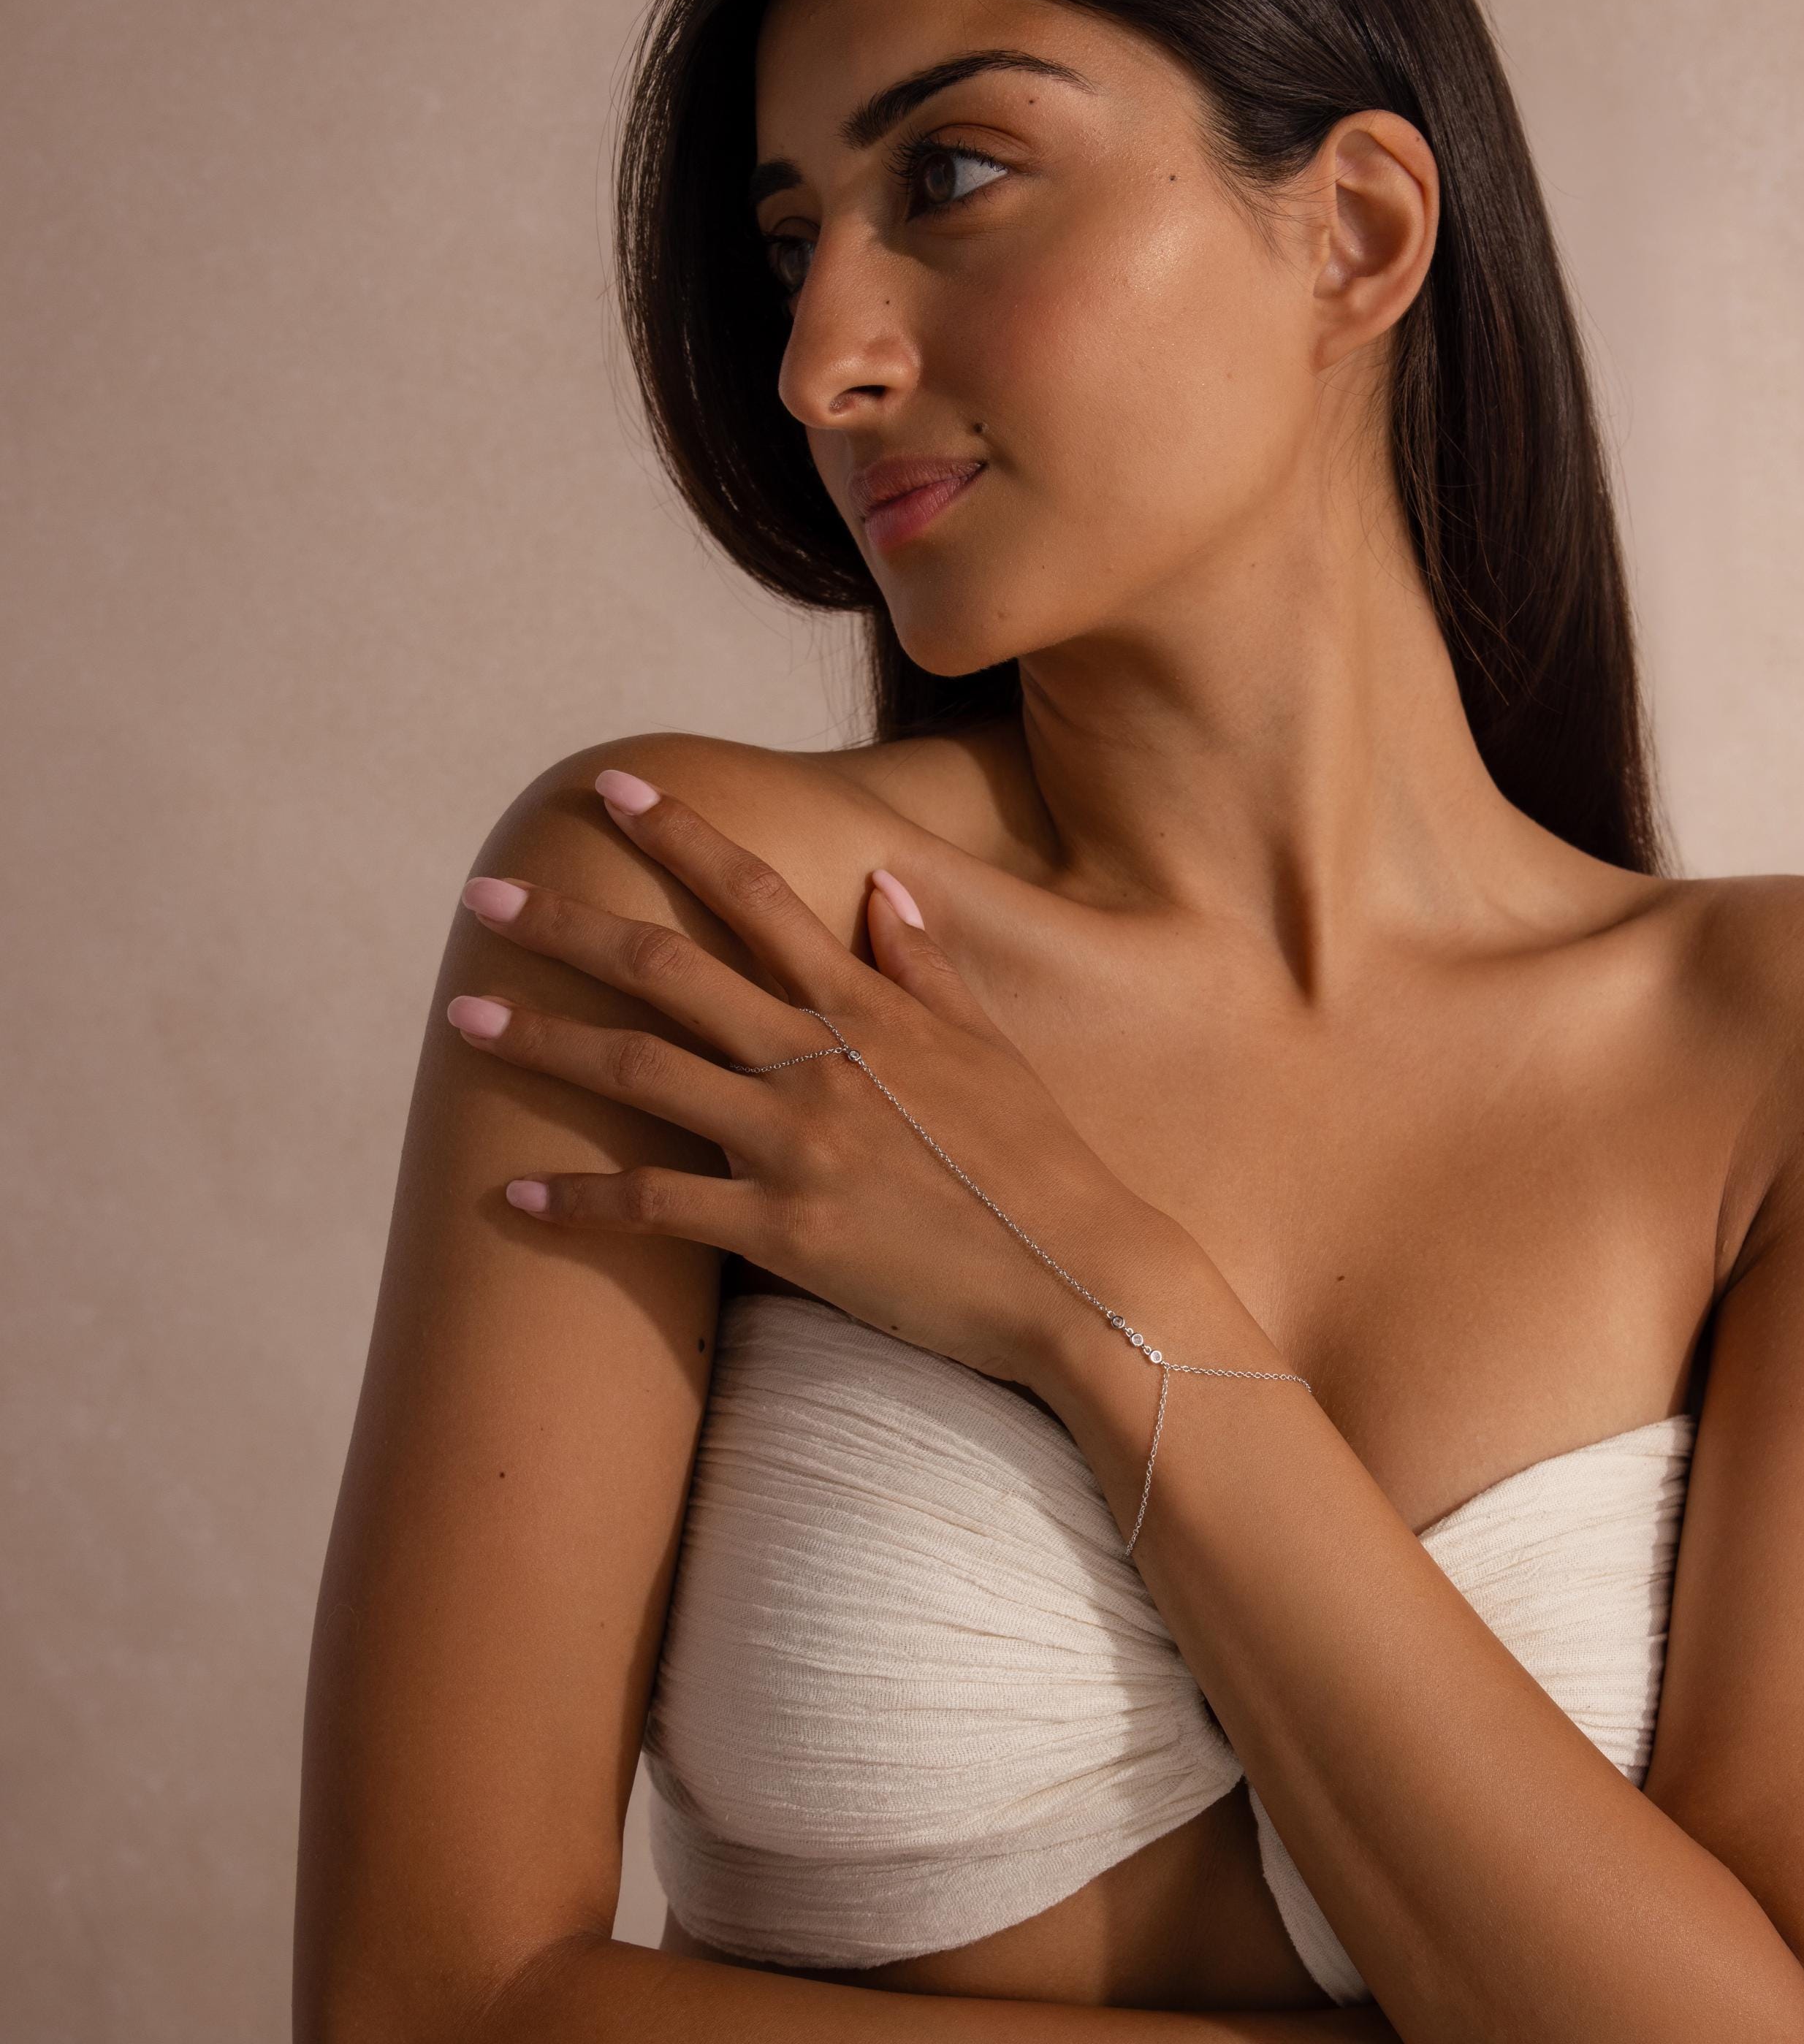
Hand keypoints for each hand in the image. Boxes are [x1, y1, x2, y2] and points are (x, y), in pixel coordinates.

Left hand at [443, 769, 1168, 1390]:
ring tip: (464, 1019)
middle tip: (484, 900)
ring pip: (640, 1077)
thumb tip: (880, 885)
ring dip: (545, 1044)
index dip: (679, 835)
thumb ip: (924, 964)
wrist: (1077, 1272)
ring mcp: (794, 1145)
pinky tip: (513, 1194)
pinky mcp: (782, 1233)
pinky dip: (581, 1200)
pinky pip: (657, 1209)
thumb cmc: (1040, 1159)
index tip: (614, 792)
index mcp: (867, 1007)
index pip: (756, 895)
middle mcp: (817, 1061)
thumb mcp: (988, 1046)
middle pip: (668, 972)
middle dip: (568, 929)